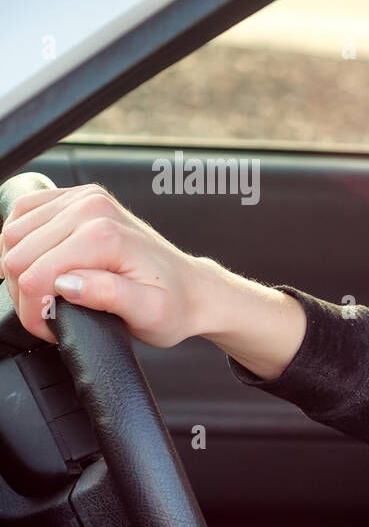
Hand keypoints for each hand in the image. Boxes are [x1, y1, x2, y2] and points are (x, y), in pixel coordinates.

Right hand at [0, 183, 212, 347]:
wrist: (192, 288)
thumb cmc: (174, 305)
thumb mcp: (150, 313)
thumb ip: (109, 296)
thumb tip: (67, 284)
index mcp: (105, 234)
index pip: (34, 274)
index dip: (35, 311)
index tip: (52, 328)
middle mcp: (91, 208)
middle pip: (16, 254)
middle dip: (26, 294)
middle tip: (51, 316)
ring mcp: (83, 199)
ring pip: (12, 235)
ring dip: (20, 270)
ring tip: (49, 295)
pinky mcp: (76, 199)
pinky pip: (23, 215)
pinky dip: (21, 244)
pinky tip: (41, 266)